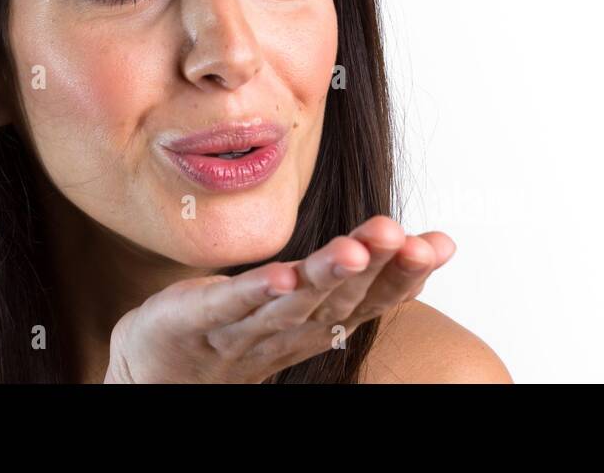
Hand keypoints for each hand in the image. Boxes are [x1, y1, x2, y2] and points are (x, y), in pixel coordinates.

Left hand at [103, 215, 454, 382]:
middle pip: (338, 297)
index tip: (439, 243)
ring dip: (323, 276)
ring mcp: (244, 327)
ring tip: (350, 250)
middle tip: (398, 235)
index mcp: (321, 320)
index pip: (371, 297)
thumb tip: (431, 240)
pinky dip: (255, 292)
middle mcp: (291, 328)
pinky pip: (231, 306)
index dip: (405, 273)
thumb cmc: (246, 323)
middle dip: (372, 265)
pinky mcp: (199, 318)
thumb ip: (363, 268)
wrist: (164, 367)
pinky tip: (280, 276)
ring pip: (291, 303)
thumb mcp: (311, 294)